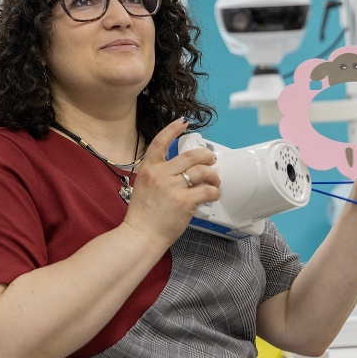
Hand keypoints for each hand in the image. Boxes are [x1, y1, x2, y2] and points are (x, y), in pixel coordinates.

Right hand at [124, 118, 219, 247]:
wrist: (141, 235)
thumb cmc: (142, 215)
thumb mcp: (143, 186)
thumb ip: (157, 174)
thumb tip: (179, 169)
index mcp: (148, 168)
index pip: (160, 142)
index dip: (173, 129)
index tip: (184, 122)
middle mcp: (160, 174)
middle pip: (191, 156)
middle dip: (206, 156)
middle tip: (212, 160)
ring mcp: (173, 187)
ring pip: (202, 172)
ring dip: (213, 175)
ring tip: (215, 181)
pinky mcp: (185, 202)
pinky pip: (207, 191)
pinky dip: (214, 192)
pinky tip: (213, 194)